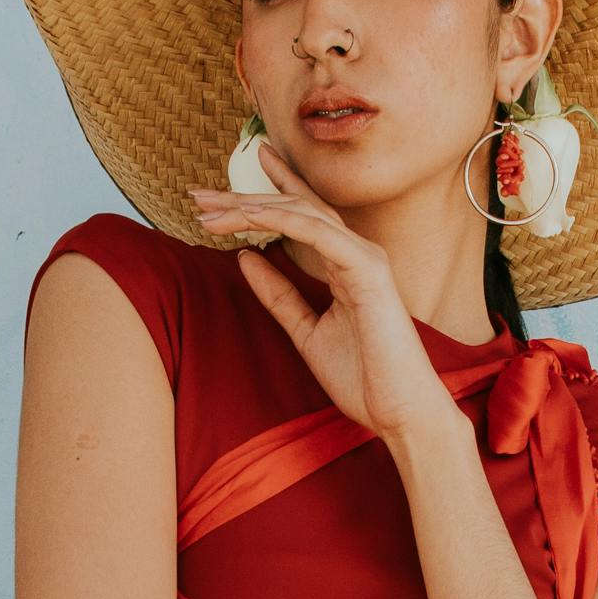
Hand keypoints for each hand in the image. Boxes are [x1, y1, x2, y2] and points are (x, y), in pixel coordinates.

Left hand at [193, 143, 462, 453]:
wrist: (398, 412)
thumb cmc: (364, 378)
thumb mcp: (306, 331)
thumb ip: (279, 295)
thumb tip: (246, 257)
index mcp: (345, 264)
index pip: (303, 216)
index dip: (270, 190)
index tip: (226, 186)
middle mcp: (356, 252)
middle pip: (295, 209)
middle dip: (244, 198)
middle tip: (199, 196)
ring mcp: (365, 257)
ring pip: (303, 214)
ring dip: (253, 207)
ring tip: (210, 209)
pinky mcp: (368, 270)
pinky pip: (318, 233)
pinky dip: (282, 219)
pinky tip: (249, 215)